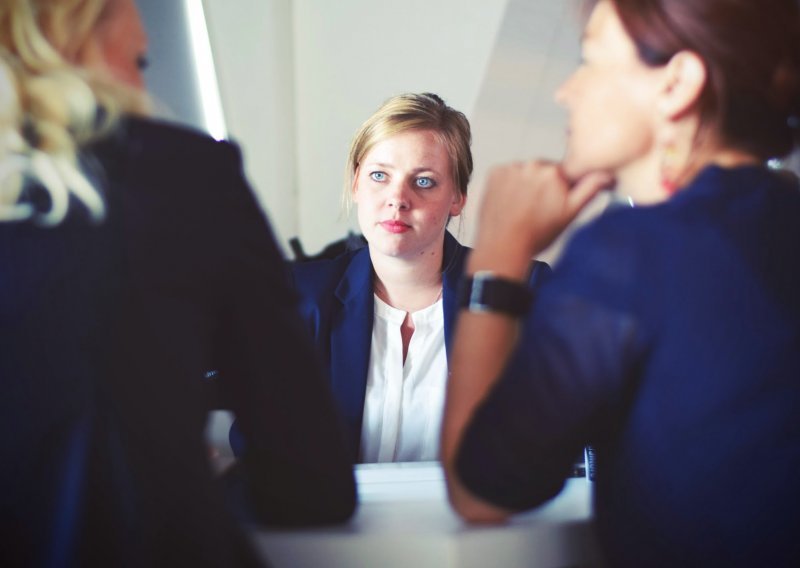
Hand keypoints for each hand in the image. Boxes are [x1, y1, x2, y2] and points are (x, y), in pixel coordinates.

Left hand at [471, 161, 611, 275]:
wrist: (503, 246)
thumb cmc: (536, 234)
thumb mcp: (570, 214)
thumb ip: (590, 189)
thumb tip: (607, 174)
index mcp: (555, 172)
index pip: (564, 173)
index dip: (561, 189)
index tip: (554, 202)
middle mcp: (533, 165)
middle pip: (544, 171)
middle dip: (543, 186)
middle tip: (538, 209)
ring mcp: (511, 168)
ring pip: (525, 172)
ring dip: (525, 184)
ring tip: (522, 208)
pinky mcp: (495, 173)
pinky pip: (507, 174)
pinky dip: (508, 184)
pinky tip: (510, 202)